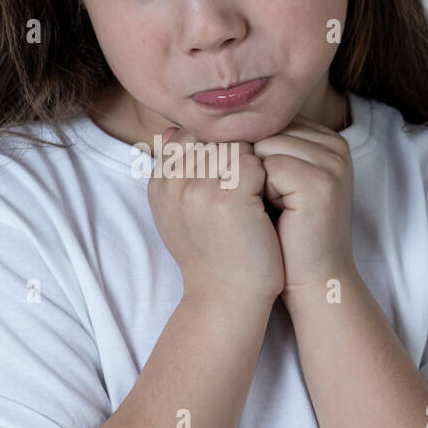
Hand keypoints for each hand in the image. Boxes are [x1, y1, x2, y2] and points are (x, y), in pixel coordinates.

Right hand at [147, 125, 284, 305]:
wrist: (227, 298)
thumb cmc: (213, 255)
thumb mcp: (181, 211)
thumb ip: (176, 171)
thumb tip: (173, 129)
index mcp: (159, 183)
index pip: (191, 135)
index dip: (217, 153)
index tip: (227, 186)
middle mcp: (173, 181)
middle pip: (215, 136)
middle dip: (237, 156)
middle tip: (247, 194)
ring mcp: (199, 187)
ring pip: (237, 145)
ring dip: (254, 168)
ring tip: (254, 202)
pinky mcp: (228, 195)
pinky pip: (256, 162)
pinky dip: (268, 181)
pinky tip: (263, 208)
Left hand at [251, 114, 355, 310]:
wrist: (310, 280)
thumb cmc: (278, 233)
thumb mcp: (257, 183)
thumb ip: (235, 150)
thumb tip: (170, 130)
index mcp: (319, 137)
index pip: (261, 121)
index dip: (242, 154)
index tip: (249, 186)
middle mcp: (331, 142)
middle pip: (261, 129)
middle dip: (246, 166)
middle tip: (263, 201)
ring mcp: (331, 160)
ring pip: (262, 145)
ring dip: (252, 179)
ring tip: (271, 208)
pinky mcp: (322, 181)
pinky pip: (270, 167)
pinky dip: (262, 193)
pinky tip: (277, 215)